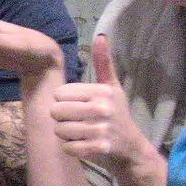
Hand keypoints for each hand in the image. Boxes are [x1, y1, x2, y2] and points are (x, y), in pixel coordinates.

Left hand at [48, 34, 155, 174]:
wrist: (131, 147)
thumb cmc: (117, 114)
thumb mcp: (112, 87)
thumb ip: (103, 63)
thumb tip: (100, 36)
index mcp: (101, 91)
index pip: (59, 94)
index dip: (63, 102)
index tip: (79, 106)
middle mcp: (102, 108)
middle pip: (55, 111)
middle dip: (62, 118)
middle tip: (77, 121)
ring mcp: (101, 129)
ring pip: (59, 130)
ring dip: (66, 134)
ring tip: (82, 132)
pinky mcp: (99, 148)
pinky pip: (67, 147)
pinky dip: (71, 148)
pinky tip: (84, 144)